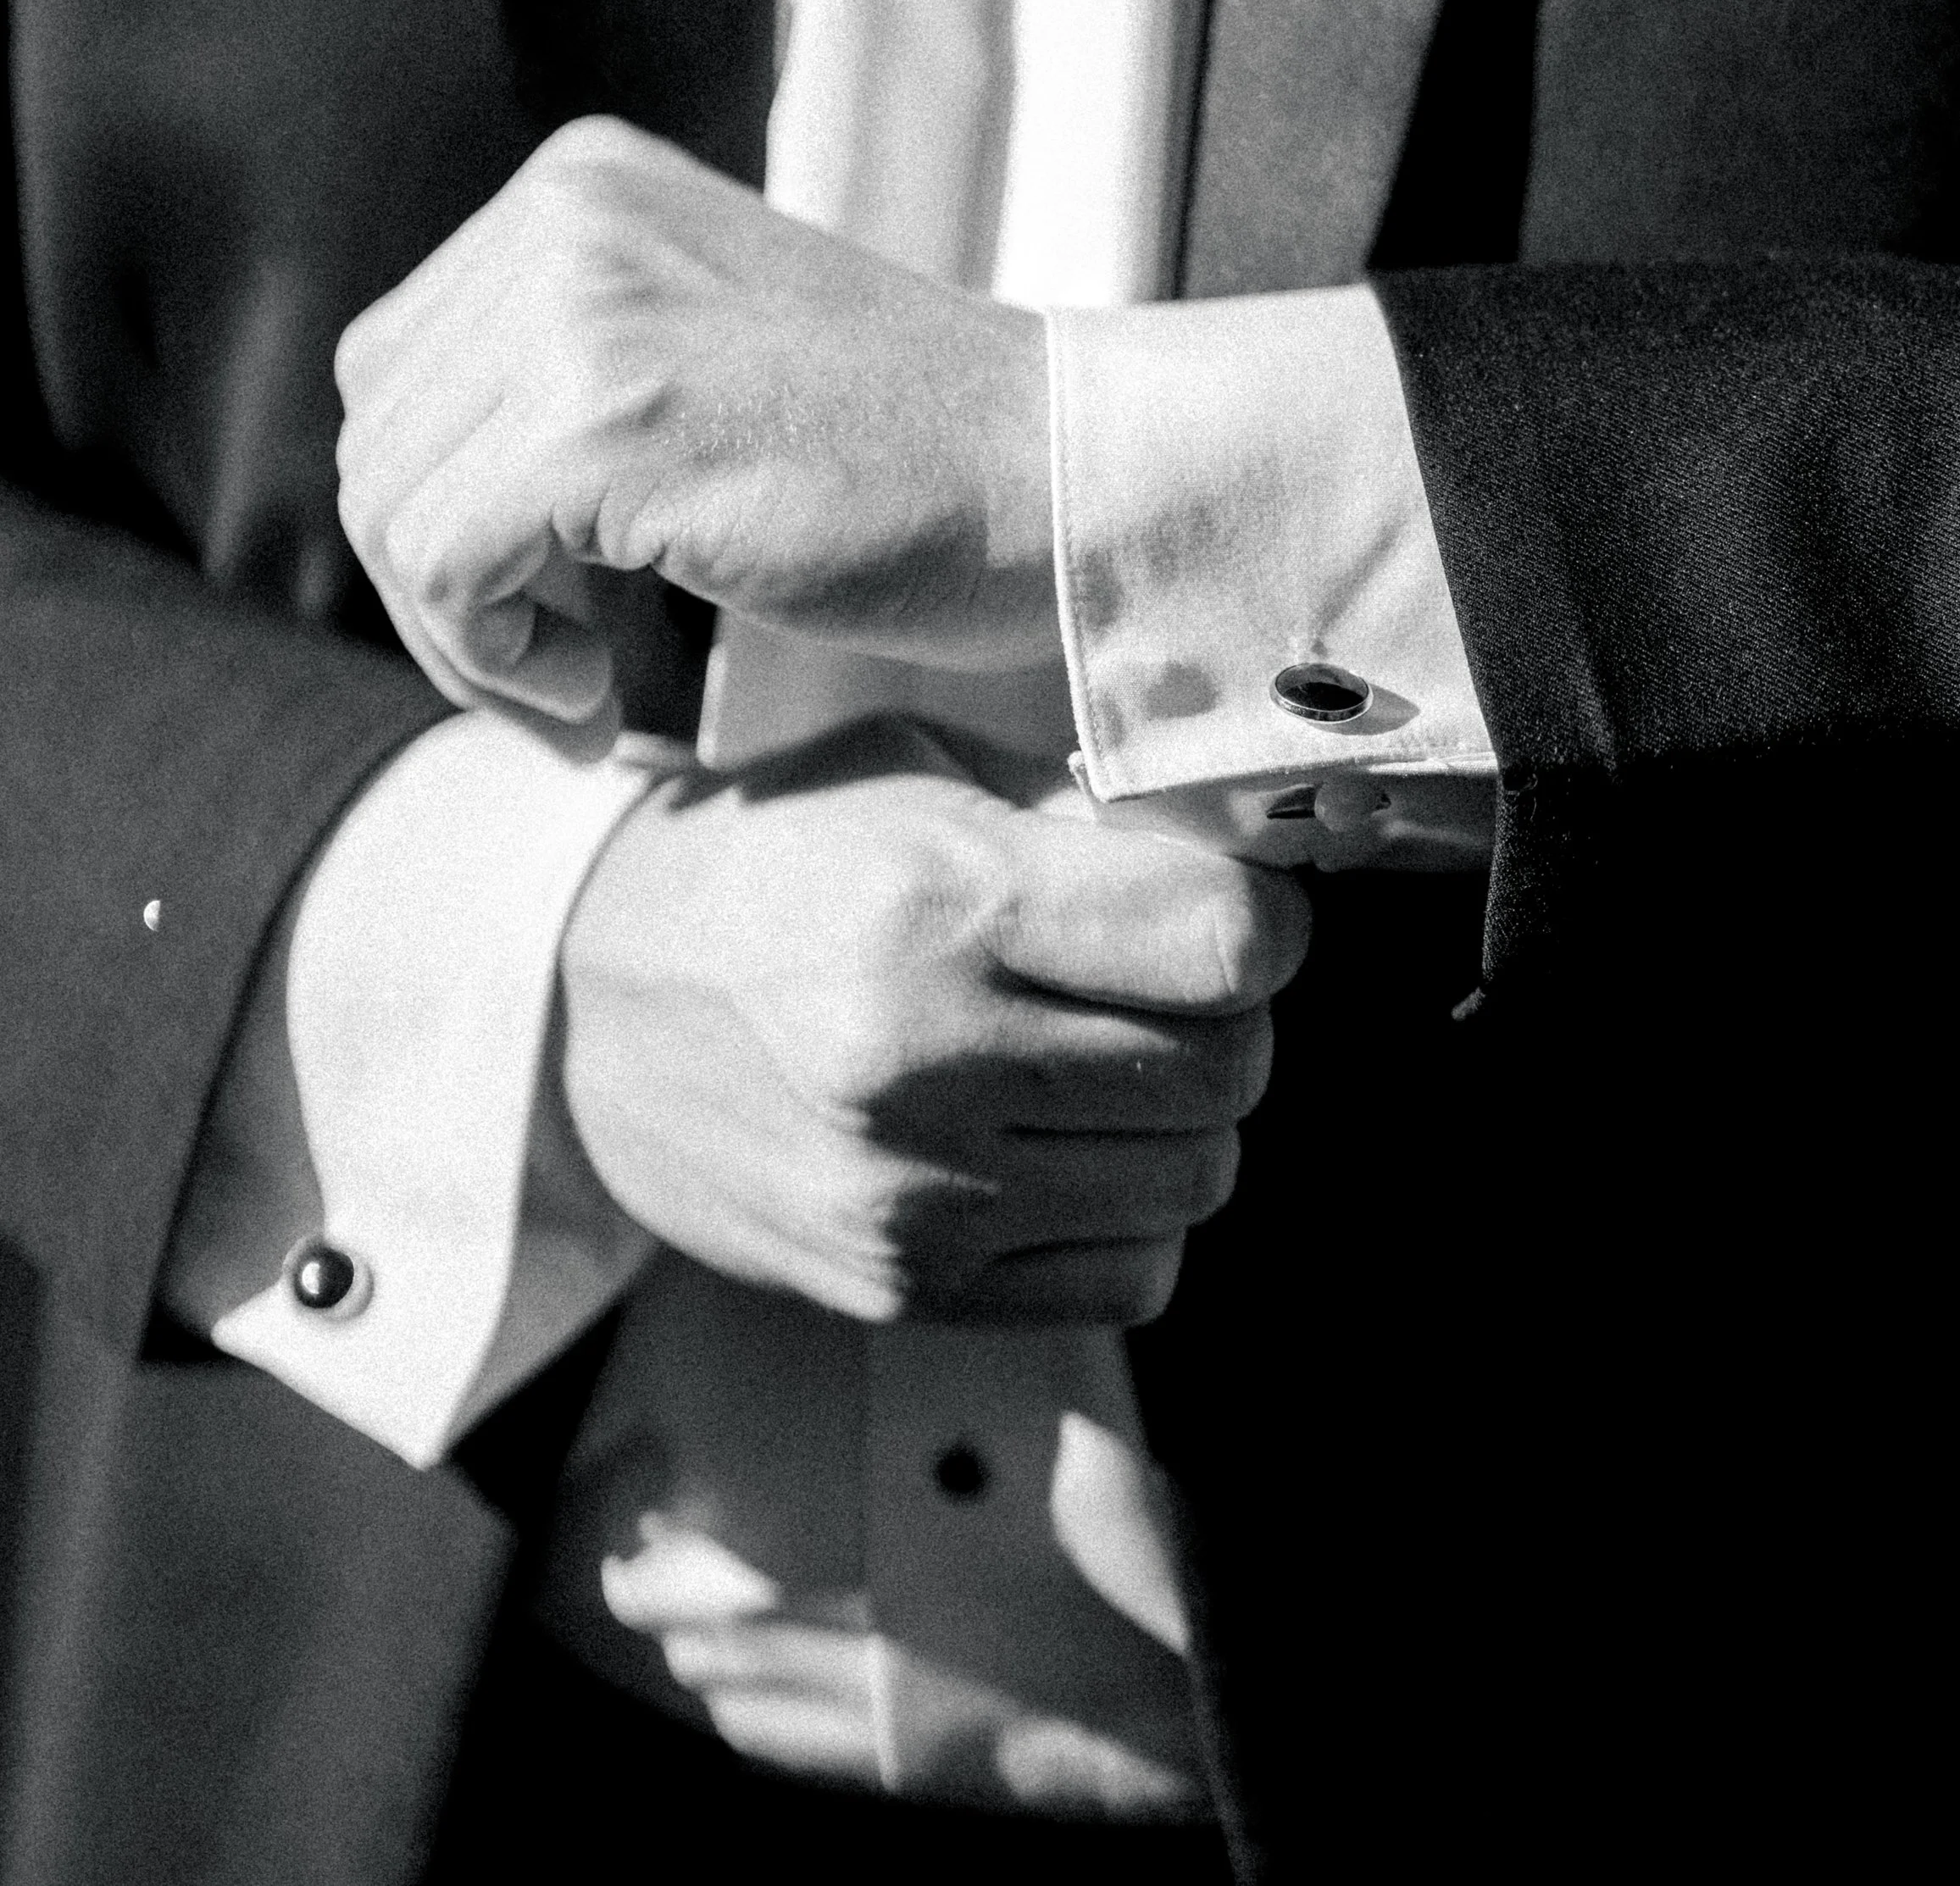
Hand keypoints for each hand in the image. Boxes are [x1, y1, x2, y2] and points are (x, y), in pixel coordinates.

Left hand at [335, 116, 1052, 732]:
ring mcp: (584, 308)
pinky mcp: (606, 420)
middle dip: (444, 591)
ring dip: (468, 642)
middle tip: (562, 675)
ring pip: (391, 510)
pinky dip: (496, 663)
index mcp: (585, 184)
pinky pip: (444, 566)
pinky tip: (600, 698)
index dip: (442, 516)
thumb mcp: (704, 350)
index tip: (548, 610)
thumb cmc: (906, 458)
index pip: (400, 368)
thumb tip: (403, 503)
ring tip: (586, 692)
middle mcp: (568, 217)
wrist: (1059, 478)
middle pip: (380, 440)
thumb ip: (564, 371)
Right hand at [557, 719, 1309, 1325]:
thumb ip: (1088, 814)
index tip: (1234, 909)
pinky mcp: (905, 1288)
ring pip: (1200, 1177)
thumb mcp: (919, 772)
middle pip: (1232, 1067)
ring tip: (1108, 1054)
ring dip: (1187, 1113)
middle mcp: (928, 1059)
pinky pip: (1135, 1275)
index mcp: (941, 902)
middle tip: (1168, 978)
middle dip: (1231, 1014)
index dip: (1267, 922)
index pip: (1229, 946)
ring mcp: (915, 1195)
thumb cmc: (781, 855)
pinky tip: (1068, 1142)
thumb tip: (1259, 858)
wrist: (591, 998)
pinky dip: (1134, 1211)